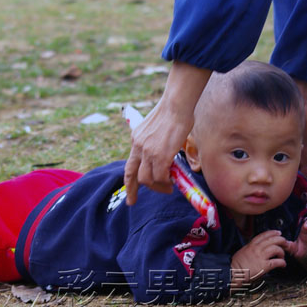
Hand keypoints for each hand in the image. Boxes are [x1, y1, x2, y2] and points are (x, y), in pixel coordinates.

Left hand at [124, 62, 210, 204]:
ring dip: (158, 186)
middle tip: (134, 201)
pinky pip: (161, 177)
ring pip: (147, 179)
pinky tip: (173, 181)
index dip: (129, 181)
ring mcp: (148, 152)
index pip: (129, 165)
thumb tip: (166, 157)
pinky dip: (166, 182)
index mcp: (136, 139)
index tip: (129, 194)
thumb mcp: (157, 129)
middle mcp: (138, 147)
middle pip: (133, 176)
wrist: (177, 105)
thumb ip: (156, 143)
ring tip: (167, 187)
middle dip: (133, 191)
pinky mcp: (160, 155)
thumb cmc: (174, 112)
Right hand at [230, 230, 287, 289]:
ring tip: (282, 256)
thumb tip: (258, 249)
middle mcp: (256, 249)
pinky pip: (277, 261)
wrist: (233, 272)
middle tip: (285, 243)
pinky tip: (283, 264)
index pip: (264, 235)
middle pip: (272, 239)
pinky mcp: (264, 266)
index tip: (278, 233)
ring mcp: (260, 256)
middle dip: (281, 240)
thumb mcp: (243, 252)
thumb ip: (251, 249)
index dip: (272, 233)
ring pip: (276, 248)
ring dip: (282, 252)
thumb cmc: (236, 265)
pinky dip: (282, 262)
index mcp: (251, 245)